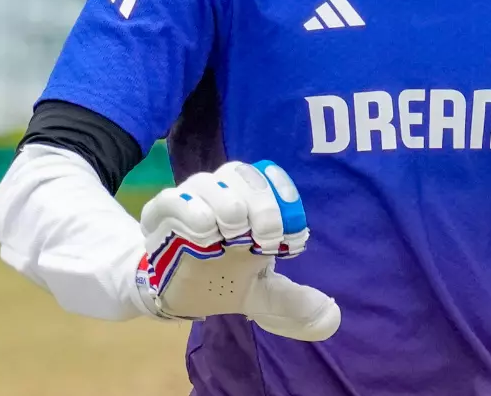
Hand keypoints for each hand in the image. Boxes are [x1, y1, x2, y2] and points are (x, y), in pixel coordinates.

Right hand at [134, 160, 339, 340]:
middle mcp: (220, 192)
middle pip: (242, 174)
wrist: (177, 293)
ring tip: (230, 238)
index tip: (291, 236)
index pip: (268, 176)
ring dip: (227, 207)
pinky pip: (172, 199)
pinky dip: (191, 213)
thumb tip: (331, 316)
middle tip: (265, 240)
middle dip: (262, 205)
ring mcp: (189, 200)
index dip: (283, 197)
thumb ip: (292, 300)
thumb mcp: (261, 293)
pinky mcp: (159, 214)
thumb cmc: (221, 280)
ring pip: (207, 181)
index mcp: (249, 202)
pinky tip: (204, 238)